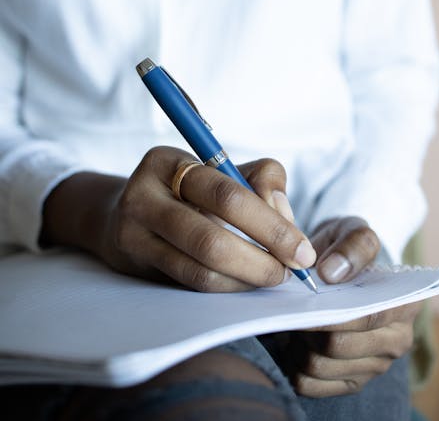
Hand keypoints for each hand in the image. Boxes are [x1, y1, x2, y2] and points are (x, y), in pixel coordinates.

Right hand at [41, 147, 316, 291]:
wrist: (123, 213)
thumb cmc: (189, 190)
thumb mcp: (223, 169)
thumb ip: (263, 181)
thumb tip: (285, 218)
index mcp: (169, 161)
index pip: (228, 196)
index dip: (271, 226)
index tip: (303, 249)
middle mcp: (144, 195)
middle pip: (211, 238)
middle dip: (261, 261)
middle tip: (290, 272)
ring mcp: (132, 232)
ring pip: (200, 269)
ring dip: (245, 280)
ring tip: (271, 277)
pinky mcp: (133, 263)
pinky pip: (188, 283)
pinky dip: (226, 287)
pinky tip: (245, 283)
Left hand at [283, 216, 418, 396]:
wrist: (337, 264)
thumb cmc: (346, 247)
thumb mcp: (353, 230)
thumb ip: (351, 245)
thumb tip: (331, 273)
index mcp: (405, 304)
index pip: (369, 317)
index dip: (332, 313)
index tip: (305, 301)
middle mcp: (396, 341)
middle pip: (339, 346)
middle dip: (308, 328)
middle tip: (291, 307)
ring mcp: (374, 366)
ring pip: (320, 367)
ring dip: (296, 344)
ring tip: (293, 320)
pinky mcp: (350, 382)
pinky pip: (309, 385)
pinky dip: (292, 364)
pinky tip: (293, 342)